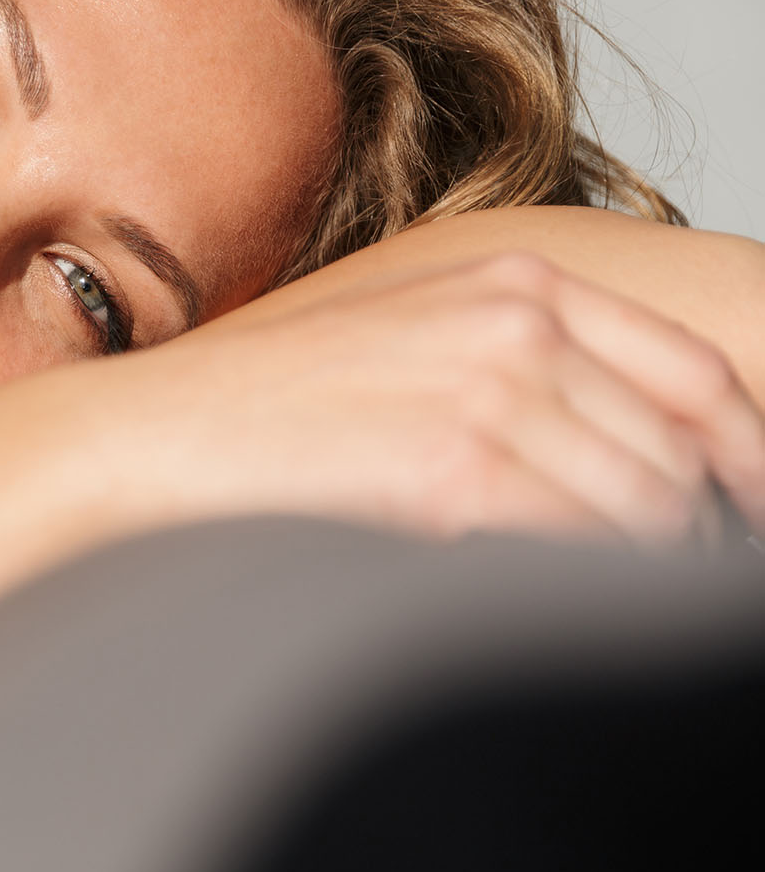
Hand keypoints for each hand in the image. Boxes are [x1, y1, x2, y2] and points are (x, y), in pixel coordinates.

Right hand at [107, 252, 764, 546]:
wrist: (165, 433)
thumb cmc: (276, 403)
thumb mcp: (414, 338)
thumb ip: (524, 364)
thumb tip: (632, 453)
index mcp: (516, 278)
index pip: (698, 375)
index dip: (744, 456)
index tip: (741, 510)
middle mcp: (518, 323)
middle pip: (681, 452)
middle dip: (689, 528)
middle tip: (650, 578)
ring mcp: (488, 391)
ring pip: (646, 509)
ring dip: (634, 567)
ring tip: (574, 593)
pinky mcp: (454, 470)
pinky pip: (580, 547)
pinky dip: (580, 586)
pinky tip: (523, 591)